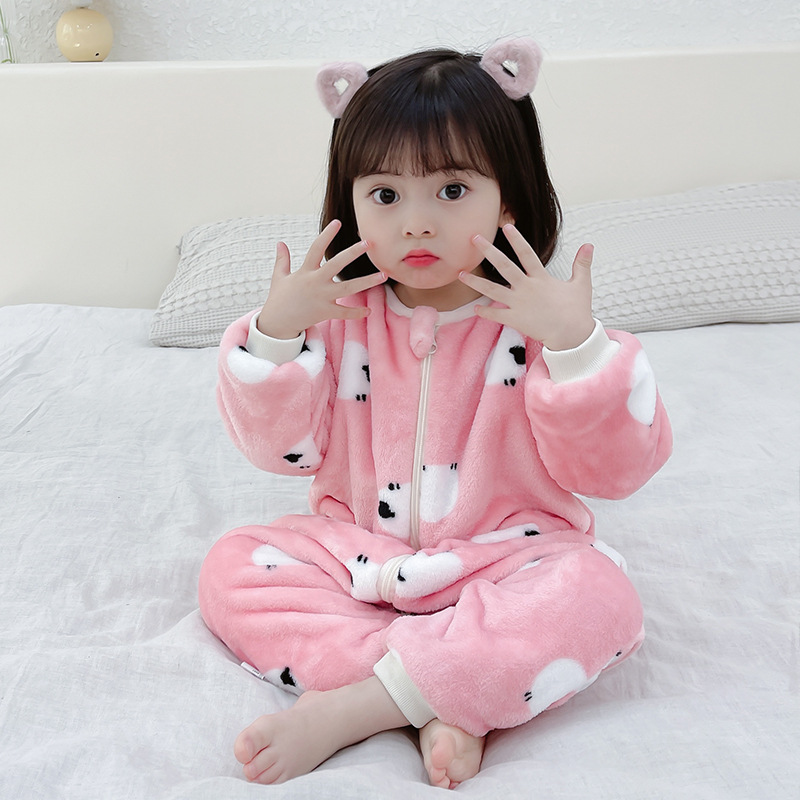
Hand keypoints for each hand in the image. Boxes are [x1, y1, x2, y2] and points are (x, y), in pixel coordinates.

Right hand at [257, 220, 386, 338]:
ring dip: (367, 281)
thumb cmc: (279, 299)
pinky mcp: (325, 312)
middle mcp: (315, 282)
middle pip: (336, 264)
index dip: (326, 235)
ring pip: (348, 288)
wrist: (277, 323)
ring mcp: (321, 298)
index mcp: (305, 272)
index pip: (316, 248)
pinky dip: (356, 312)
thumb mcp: (279, 277)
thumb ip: (282, 260)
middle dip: (352, 253)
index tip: (338, 222)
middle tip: (368, 243)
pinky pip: (344, 312)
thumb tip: (280, 243)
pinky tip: (369, 310)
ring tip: (383, 275)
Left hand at [460, 224, 594, 349]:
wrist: (572, 336)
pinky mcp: (516, 320)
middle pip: (504, 266)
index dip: (517, 240)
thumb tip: (589, 245)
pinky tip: (475, 309)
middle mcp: (527, 289)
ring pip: (493, 291)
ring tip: (460, 274)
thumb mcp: (582, 284)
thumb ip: (582, 264)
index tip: (505, 227)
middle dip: (488, 251)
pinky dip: (486, 313)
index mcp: (541, 278)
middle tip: (474, 238)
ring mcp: (519, 304)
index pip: (527, 254)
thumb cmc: (577, 310)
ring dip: (476, 282)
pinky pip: (497, 315)